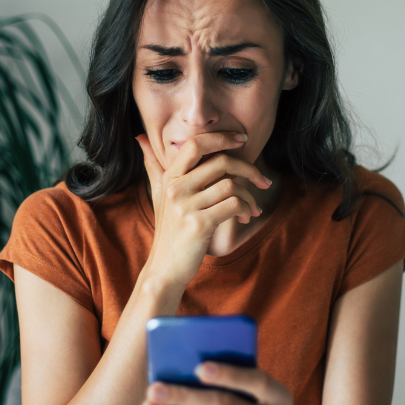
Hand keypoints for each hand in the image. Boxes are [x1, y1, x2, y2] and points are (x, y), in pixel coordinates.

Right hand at [134, 132, 272, 289]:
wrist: (165, 268)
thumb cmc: (168, 230)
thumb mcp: (159, 195)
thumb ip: (154, 166)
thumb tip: (141, 137)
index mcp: (170, 177)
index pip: (196, 144)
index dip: (222, 138)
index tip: (242, 141)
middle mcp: (176, 188)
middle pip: (222, 162)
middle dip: (249, 169)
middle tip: (263, 181)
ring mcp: (186, 206)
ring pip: (231, 185)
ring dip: (249, 197)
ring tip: (252, 208)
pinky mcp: (199, 224)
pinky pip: (233, 205)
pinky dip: (246, 209)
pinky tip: (245, 217)